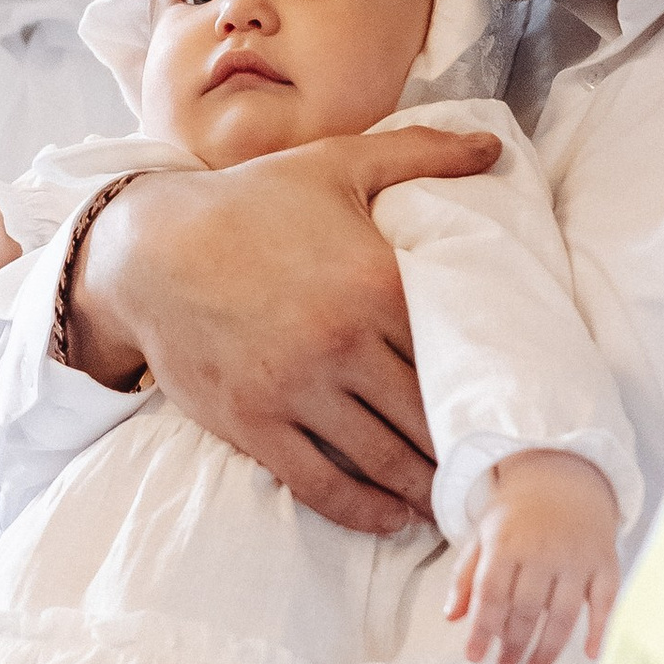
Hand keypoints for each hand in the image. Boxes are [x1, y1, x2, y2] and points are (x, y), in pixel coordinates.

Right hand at [69, 129, 500, 536]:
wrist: (150, 247)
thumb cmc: (250, 202)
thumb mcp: (337, 163)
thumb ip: (422, 152)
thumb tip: (496, 146)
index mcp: (376, 282)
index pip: (454, 351)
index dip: (488, 387)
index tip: (513, 411)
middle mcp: (342, 341)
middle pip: (426, 415)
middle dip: (465, 450)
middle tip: (497, 473)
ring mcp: (296, 387)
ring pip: (383, 459)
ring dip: (424, 489)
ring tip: (454, 500)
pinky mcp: (255, 422)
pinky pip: (322, 484)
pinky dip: (365, 510)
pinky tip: (392, 517)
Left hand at [446, 451, 620, 663]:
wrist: (565, 474)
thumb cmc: (518, 512)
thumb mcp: (483, 534)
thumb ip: (466, 576)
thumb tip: (452, 617)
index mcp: (507, 542)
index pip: (491, 595)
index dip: (482, 630)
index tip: (474, 657)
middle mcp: (542, 550)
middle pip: (525, 609)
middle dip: (513, 645)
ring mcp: (576, 557)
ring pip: (562, 614)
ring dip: (548, 648)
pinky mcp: (604, 562)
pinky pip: (604, 601)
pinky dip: (599, 629)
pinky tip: (589, 654)